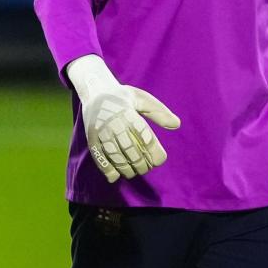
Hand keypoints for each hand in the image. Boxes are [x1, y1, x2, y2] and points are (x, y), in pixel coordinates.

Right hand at [66, 54, 179, 182]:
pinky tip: (115, 176)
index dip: (154, 152)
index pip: (144, 136)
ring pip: (115, 155)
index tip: (160, 160)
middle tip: (147, 168)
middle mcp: (113, 122)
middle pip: (131, 149)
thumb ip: (159, 112)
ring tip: (133, 172)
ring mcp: (101, 131)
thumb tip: (176, 125)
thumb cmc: (123, 97)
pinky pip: (99, 156)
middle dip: (142, 163)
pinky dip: (107, 169)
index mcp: (128, 112)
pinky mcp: (91, 137)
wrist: (94, 91)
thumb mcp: (143, 99)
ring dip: (126, 168)